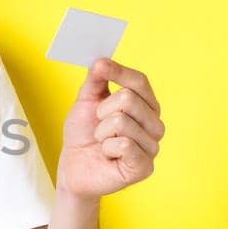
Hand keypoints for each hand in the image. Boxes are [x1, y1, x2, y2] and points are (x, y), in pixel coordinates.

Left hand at [59, 58, 163, 198]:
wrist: (73, 168)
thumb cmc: (83, 135)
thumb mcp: (86, 101)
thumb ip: (96, 79)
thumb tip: (101, 60)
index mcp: (145, 106)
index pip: (140, 82)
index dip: (119, 72)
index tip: (101, 66)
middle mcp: (154, 124)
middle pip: (129, 99)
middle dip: (102, 111)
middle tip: (98, 126)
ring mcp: (152, 146)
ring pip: (122, 121)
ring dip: (101, 133)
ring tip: (103, 143)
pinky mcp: (144, 167)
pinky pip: (124, 144)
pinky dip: (107, 148)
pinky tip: (108, 156)